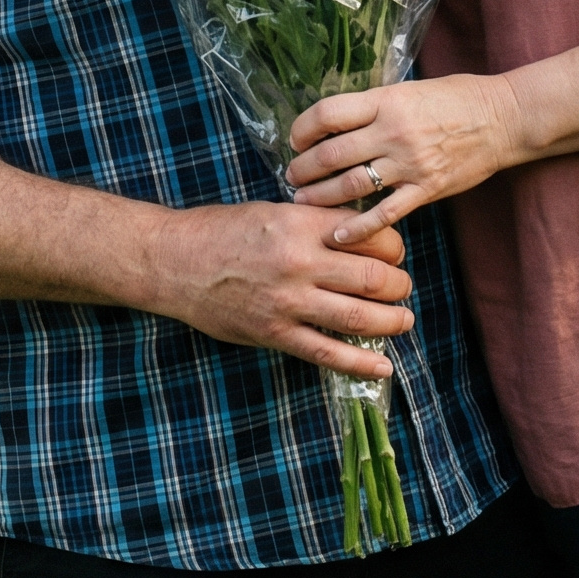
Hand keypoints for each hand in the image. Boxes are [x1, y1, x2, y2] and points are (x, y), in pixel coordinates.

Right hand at [150, 202, 412, 379]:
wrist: (174, 261)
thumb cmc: (222, 231)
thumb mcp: (273, 211)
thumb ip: (315, 223)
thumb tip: (359, 233)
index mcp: (301, 223)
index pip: (370, 233)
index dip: (393, 244)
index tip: (394, 251)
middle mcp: (300, 262)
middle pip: (374, 276)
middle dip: (399, 284)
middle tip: (403, 286)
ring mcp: (288, 302)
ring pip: (360, 316)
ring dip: (392, 321)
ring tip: (404, 320)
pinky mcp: (275, 333)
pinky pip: (328, 353)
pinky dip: (362, 363)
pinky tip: (384, 366)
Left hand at [287, 73, 520, 238]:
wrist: (503, 119)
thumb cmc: (457, 98)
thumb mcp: (409, 90)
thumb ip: (375, 106)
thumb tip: (337, 121)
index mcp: (386, 101)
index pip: (328, 113)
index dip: (303, 128)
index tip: (296, 139)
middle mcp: (393, 132)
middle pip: (331, 154)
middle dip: (303, 168)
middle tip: (292, 176)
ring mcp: (409, 163)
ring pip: (350, 185)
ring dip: (320, 196)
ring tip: (303, 200)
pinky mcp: (425, 189)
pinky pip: (383, 214)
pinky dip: (357, 228)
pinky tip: (337, 235)